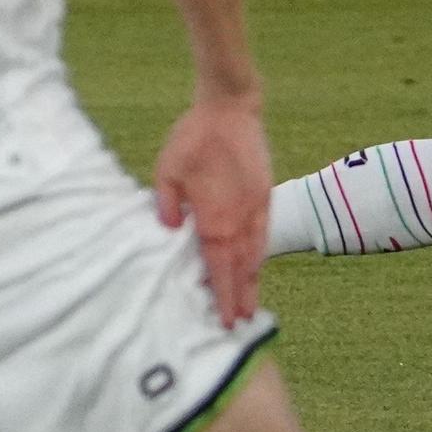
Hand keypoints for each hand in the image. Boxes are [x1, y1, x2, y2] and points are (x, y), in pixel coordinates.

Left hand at [151, 90, 270, 324]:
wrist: (231, 108)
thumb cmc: (193, 138)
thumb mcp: (166, 170)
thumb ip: (167, 205)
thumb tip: (170, 232)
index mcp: (216, 218)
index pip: (219, 267)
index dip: (222, 295)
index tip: (225, 320)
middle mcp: (240, 220)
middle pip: (242, 268)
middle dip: (240, 297)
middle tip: (241, 324)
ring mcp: (256, 208)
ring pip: (256, 253)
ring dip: (253, 280)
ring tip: (251, 304)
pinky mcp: (265, 195)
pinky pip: (264, 233)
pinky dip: (260, 254)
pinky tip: (257, 264)